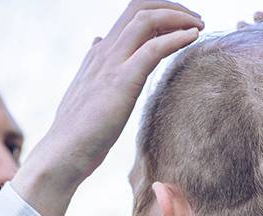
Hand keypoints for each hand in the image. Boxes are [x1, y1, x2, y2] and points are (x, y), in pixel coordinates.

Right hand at [12, 0, 203, 215]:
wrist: (63, 153)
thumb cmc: (79, 131)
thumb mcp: (86, 90)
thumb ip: (95, 66)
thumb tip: (97, 42)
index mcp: (99, 54)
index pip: (130, 17)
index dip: (158, 13)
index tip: (181, 23)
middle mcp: (104, 51)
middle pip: (139, 8)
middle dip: (171, 7)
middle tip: (196, 19)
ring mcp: (111, 63)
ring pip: (146, 19)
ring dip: (178, 17)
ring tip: (199, 24)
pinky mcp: (122, 80)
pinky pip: (153, 48)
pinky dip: (177, 38)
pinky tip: (193, 37)